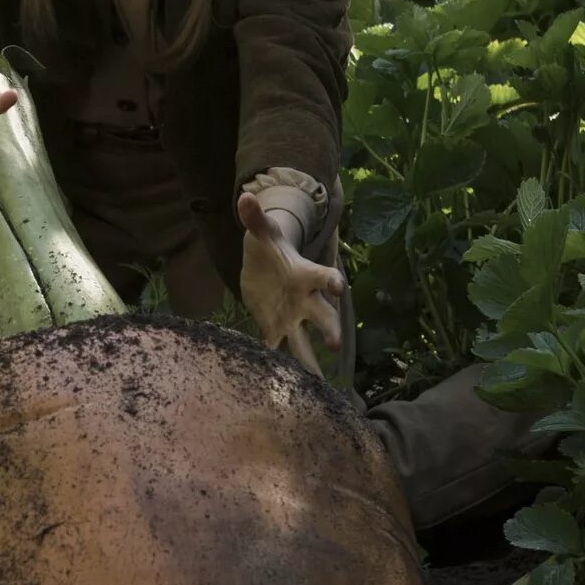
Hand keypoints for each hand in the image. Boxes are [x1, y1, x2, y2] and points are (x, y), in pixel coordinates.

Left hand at [236, 190, 343, 374]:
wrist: (264, 266)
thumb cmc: (268, 245)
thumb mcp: (261, 232)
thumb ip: (254, 218)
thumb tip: (244, 197)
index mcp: (304, 274)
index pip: (321, 277)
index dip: (330, 281)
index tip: (340, 287)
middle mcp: (304, 300)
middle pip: (322, 315)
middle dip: (328, 329)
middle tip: (336, 346)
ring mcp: (292, 317)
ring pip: (304, 341)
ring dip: (309, 361)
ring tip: (317, 384)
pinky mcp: (275, 329)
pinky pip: (279, 348)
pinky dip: (278, 365)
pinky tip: (279, 387)